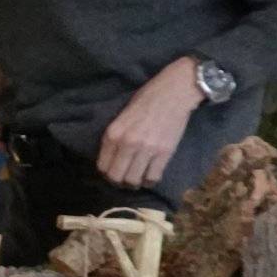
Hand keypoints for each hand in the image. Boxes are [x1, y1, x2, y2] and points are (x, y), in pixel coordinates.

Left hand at [96, 58, 204, 188]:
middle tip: (123, 179)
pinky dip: (150, 181)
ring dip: (133, 183)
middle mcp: (127, 143)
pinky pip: (153, 177)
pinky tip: (149, 175)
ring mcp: (146, 149)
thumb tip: (112, 157)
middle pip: (116, 177)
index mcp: (113, 133)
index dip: (106, 172)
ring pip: (133, 181)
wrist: (174, 93)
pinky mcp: (164, 153)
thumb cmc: (146, 99)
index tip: (112, 171)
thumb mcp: (122, 116)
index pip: (102, 165)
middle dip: (118, 181)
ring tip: (137, 178)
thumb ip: (116, 137)